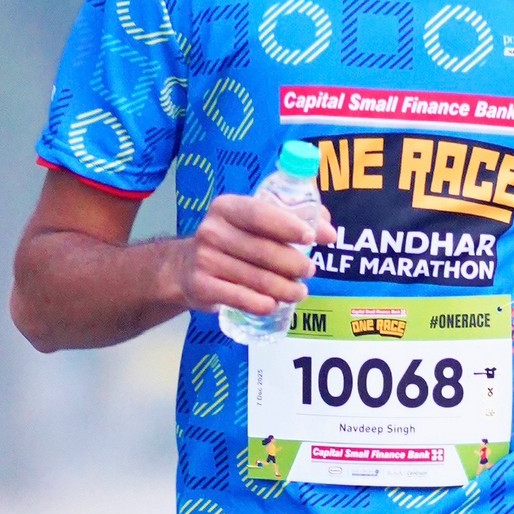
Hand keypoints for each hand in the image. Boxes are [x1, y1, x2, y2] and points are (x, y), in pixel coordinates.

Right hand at [177, 189, 335, 317]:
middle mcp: (212, 231)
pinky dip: (262, 304)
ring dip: (285, 289)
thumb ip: (290, 219)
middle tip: (310, 270)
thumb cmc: (231, 242)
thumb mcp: (251, 223)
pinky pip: (240, 298)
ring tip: (299, 292)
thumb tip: (329, 231)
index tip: (311, 238)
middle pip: (263, 250)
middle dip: (293, 263)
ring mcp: (205, 260)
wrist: (184, 268)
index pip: (260, 214)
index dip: (288, 226)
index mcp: (226, 207)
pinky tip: (274, 305)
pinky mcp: (202, 286)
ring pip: (256, 278)